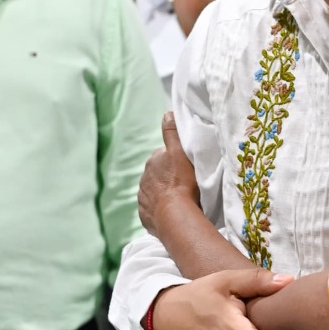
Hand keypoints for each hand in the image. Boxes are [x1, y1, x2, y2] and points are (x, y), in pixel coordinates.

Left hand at [138, 112, 199, 237]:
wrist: (175, 215)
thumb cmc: (181, 183)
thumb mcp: (179, 152)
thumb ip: (171, 133)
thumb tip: (166, 113)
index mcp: (152, 162)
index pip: (162, 156)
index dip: (174, 160)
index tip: (185, 166)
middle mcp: (144, 179)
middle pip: (157, 175)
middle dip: (167, 177)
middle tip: (185, 184)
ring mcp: (143, 199)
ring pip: (154, 192)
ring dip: (163, 194)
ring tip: (179, 200)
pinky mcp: (145, 216)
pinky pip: (152, 210)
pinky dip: (160, 210)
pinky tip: (171, 212)